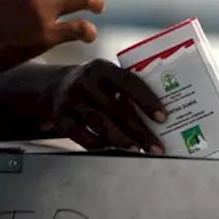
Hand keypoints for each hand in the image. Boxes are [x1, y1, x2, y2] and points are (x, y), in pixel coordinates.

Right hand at [47, 59, 167, 152]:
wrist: (55, 86)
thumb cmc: (96, 85)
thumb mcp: (109, 77)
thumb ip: (130, 89)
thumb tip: (163, 116)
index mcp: (102, 68)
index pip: (129, 82)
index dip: (147, 100)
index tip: (163, 118)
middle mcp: (84, 82)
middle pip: (116, 109)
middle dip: (140, 131)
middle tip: (157, 146)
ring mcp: (70, 100)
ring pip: (99, 123)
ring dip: (121, 140)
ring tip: (138, 149)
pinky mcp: (59, 118)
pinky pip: (81, 135)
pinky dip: (99, 144)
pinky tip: (113, 149)